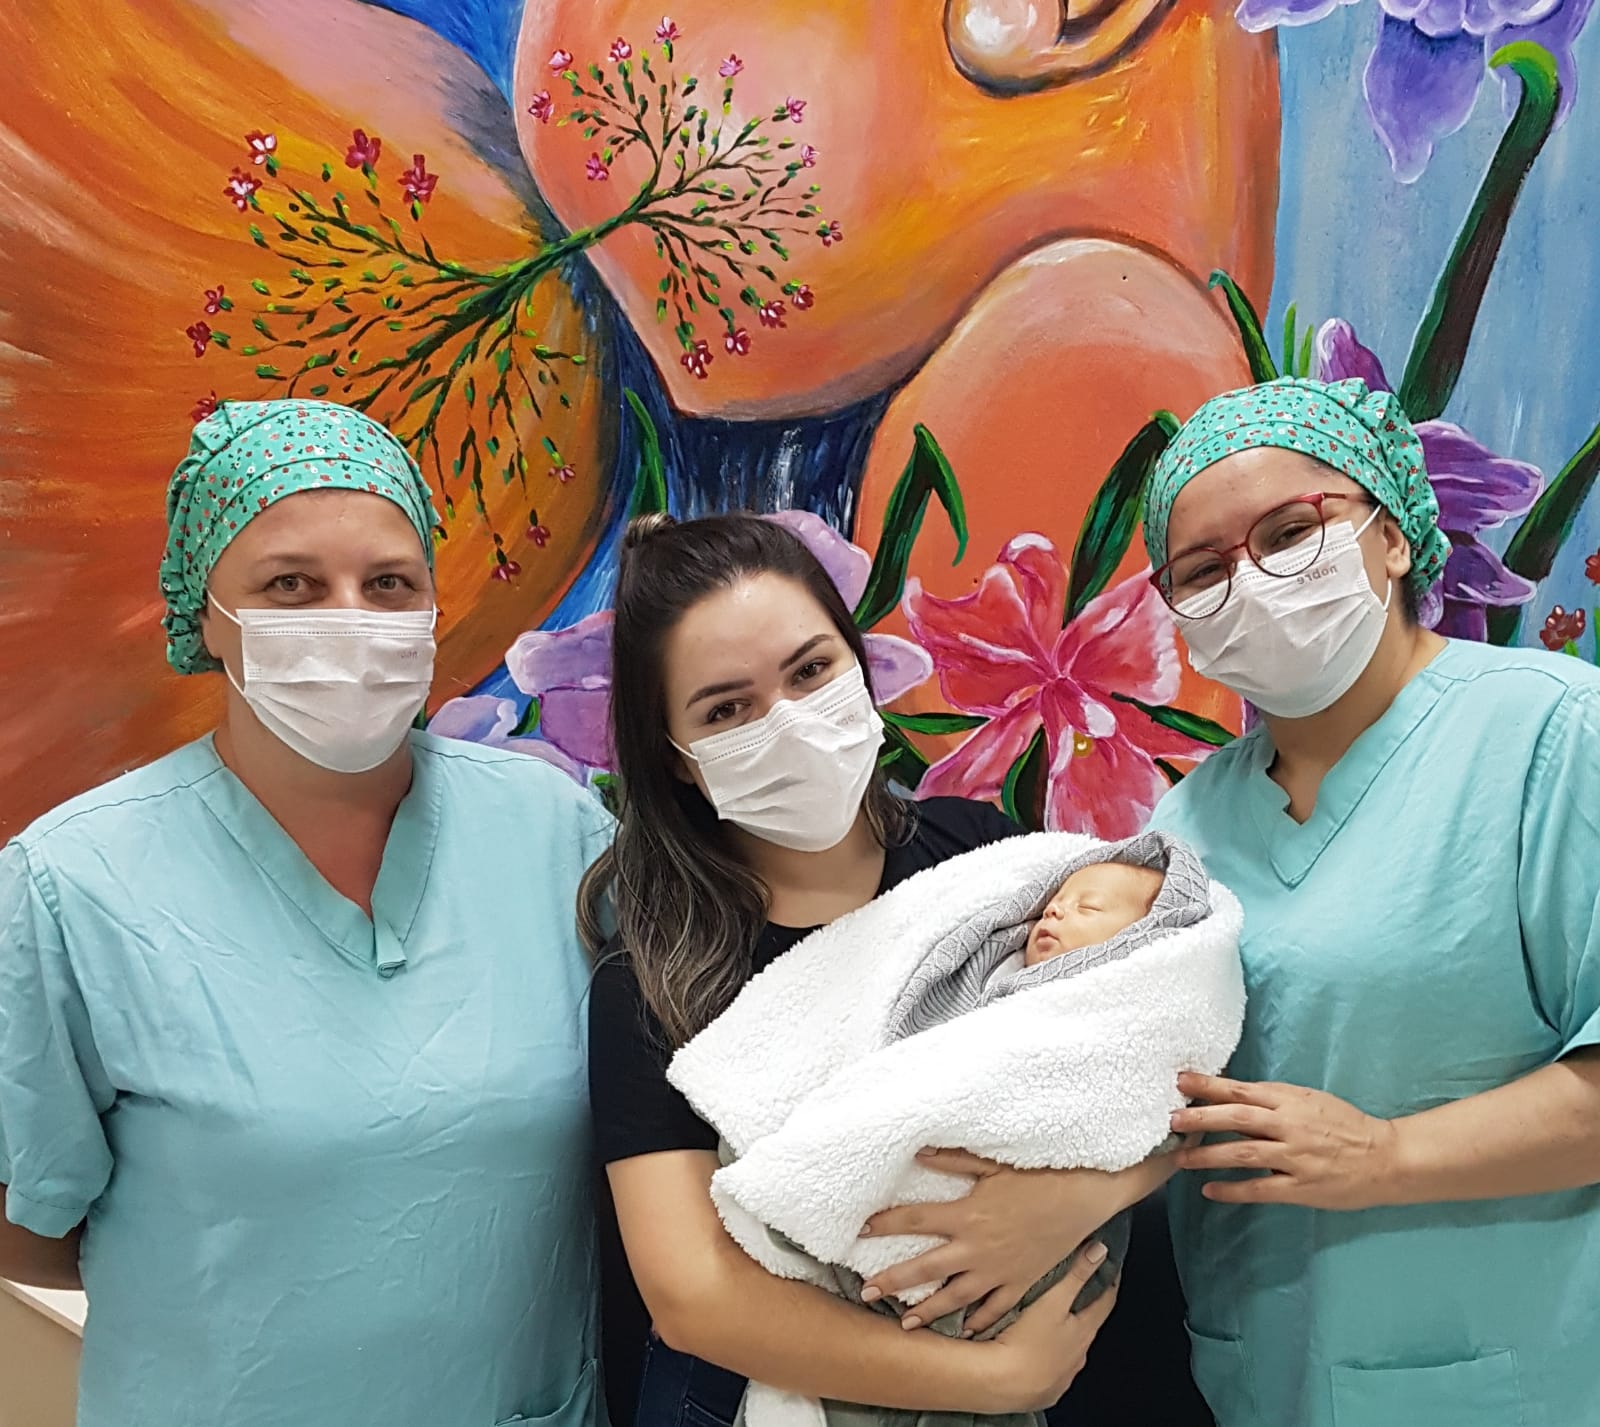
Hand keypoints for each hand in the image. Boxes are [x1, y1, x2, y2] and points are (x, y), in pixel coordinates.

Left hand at [860, 1148, 1167, 1333]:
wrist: (1086, 1195)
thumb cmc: (1040, 1174)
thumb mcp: (993, 1162)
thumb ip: (952, 1158)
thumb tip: (917, 1151)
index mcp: (967, 1214)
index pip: (914, 1219)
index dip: (884, 1223)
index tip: (861, 1229)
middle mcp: (977, 1247)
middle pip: (926, 1268)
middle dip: (893, 1281)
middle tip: (865, 1292)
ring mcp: (1000, 1269)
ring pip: (956, 1297)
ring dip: (928, 1310)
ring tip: (904, 1323)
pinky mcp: (1022, 1280)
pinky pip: (997, 1307)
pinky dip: (980, 1321)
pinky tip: (966, 1330)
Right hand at [980, 1242, 1118, 1412]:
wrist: (1002, 1386)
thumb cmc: (1028, 1343)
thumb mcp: (1053, 1301)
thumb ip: (1076, 1275)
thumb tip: (1100, 1250)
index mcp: (1084, 1332)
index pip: (1105, 1301)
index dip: (1108, 1281)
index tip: (1109, 1267)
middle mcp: (1077, 1356)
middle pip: (1087, 1325)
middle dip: (1083, 1307)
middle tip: (1076, 1288)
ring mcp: (1061, 1376)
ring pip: (1067, 1348)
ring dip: (1062, 1333)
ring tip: (1048, 1319)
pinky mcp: (1043, 1390)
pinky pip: (1050, 1368)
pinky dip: (1046, 1355)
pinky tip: (1031, 1349)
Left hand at [1171, 1073, 1399, 1209]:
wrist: (1385, 1158)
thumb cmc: (1345, 1126)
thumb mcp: (1309, 1101)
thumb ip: (1273, 1100)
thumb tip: (1232, 1097)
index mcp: (1290, 1101)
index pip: (1242, 1090)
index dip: (1209, 1085)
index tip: (1181, 1081)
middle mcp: (1289, 1126)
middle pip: (1237, 1117)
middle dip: (1200, 1117)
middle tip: (1171, 1118)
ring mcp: (1295, 1158)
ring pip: (1243, 1152)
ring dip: (1207, 1154)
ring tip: (1180, 1157)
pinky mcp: (1301, 1187)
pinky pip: (1260, 1189)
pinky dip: (1232, 1189)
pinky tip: (1209, 1190)